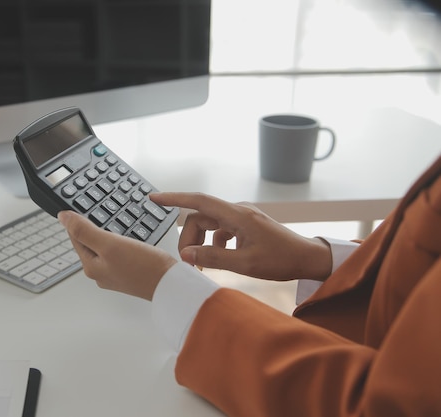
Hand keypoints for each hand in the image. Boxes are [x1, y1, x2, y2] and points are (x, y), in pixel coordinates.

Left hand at [58, 210, 177, 299]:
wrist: (171, 284)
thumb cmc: (143, 267)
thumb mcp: (110, 244)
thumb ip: (85, 230)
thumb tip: (63, 218)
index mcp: (91, 267)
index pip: (75, 238)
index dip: (76, 220)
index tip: (80, 206)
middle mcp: (100, 273)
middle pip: (88, 244)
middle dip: (91, 228)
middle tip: (95, 211)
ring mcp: (115, 274)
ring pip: (103, 248)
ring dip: (106, 235)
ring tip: (113, 223)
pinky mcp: (128, 273)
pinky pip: (117, 254)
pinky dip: (119, 243)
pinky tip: (128, 238)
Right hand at [150, 192, 331, 281]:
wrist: (308, 258)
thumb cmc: (281, 260)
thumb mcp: (245, 264)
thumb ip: (213, 258)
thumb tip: (186, 256)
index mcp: (237, 215)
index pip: (199, 201)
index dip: (174, 198)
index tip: (154, 198)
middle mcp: (238, 211)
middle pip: (201, 218)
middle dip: (190, 239)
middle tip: (189, 263)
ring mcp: (242, 217)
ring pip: (209, 225)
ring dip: (201, 243)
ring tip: (202, 265)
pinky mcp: (246, 225)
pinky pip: (221, 230)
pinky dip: (214, 244)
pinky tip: (221, 259)